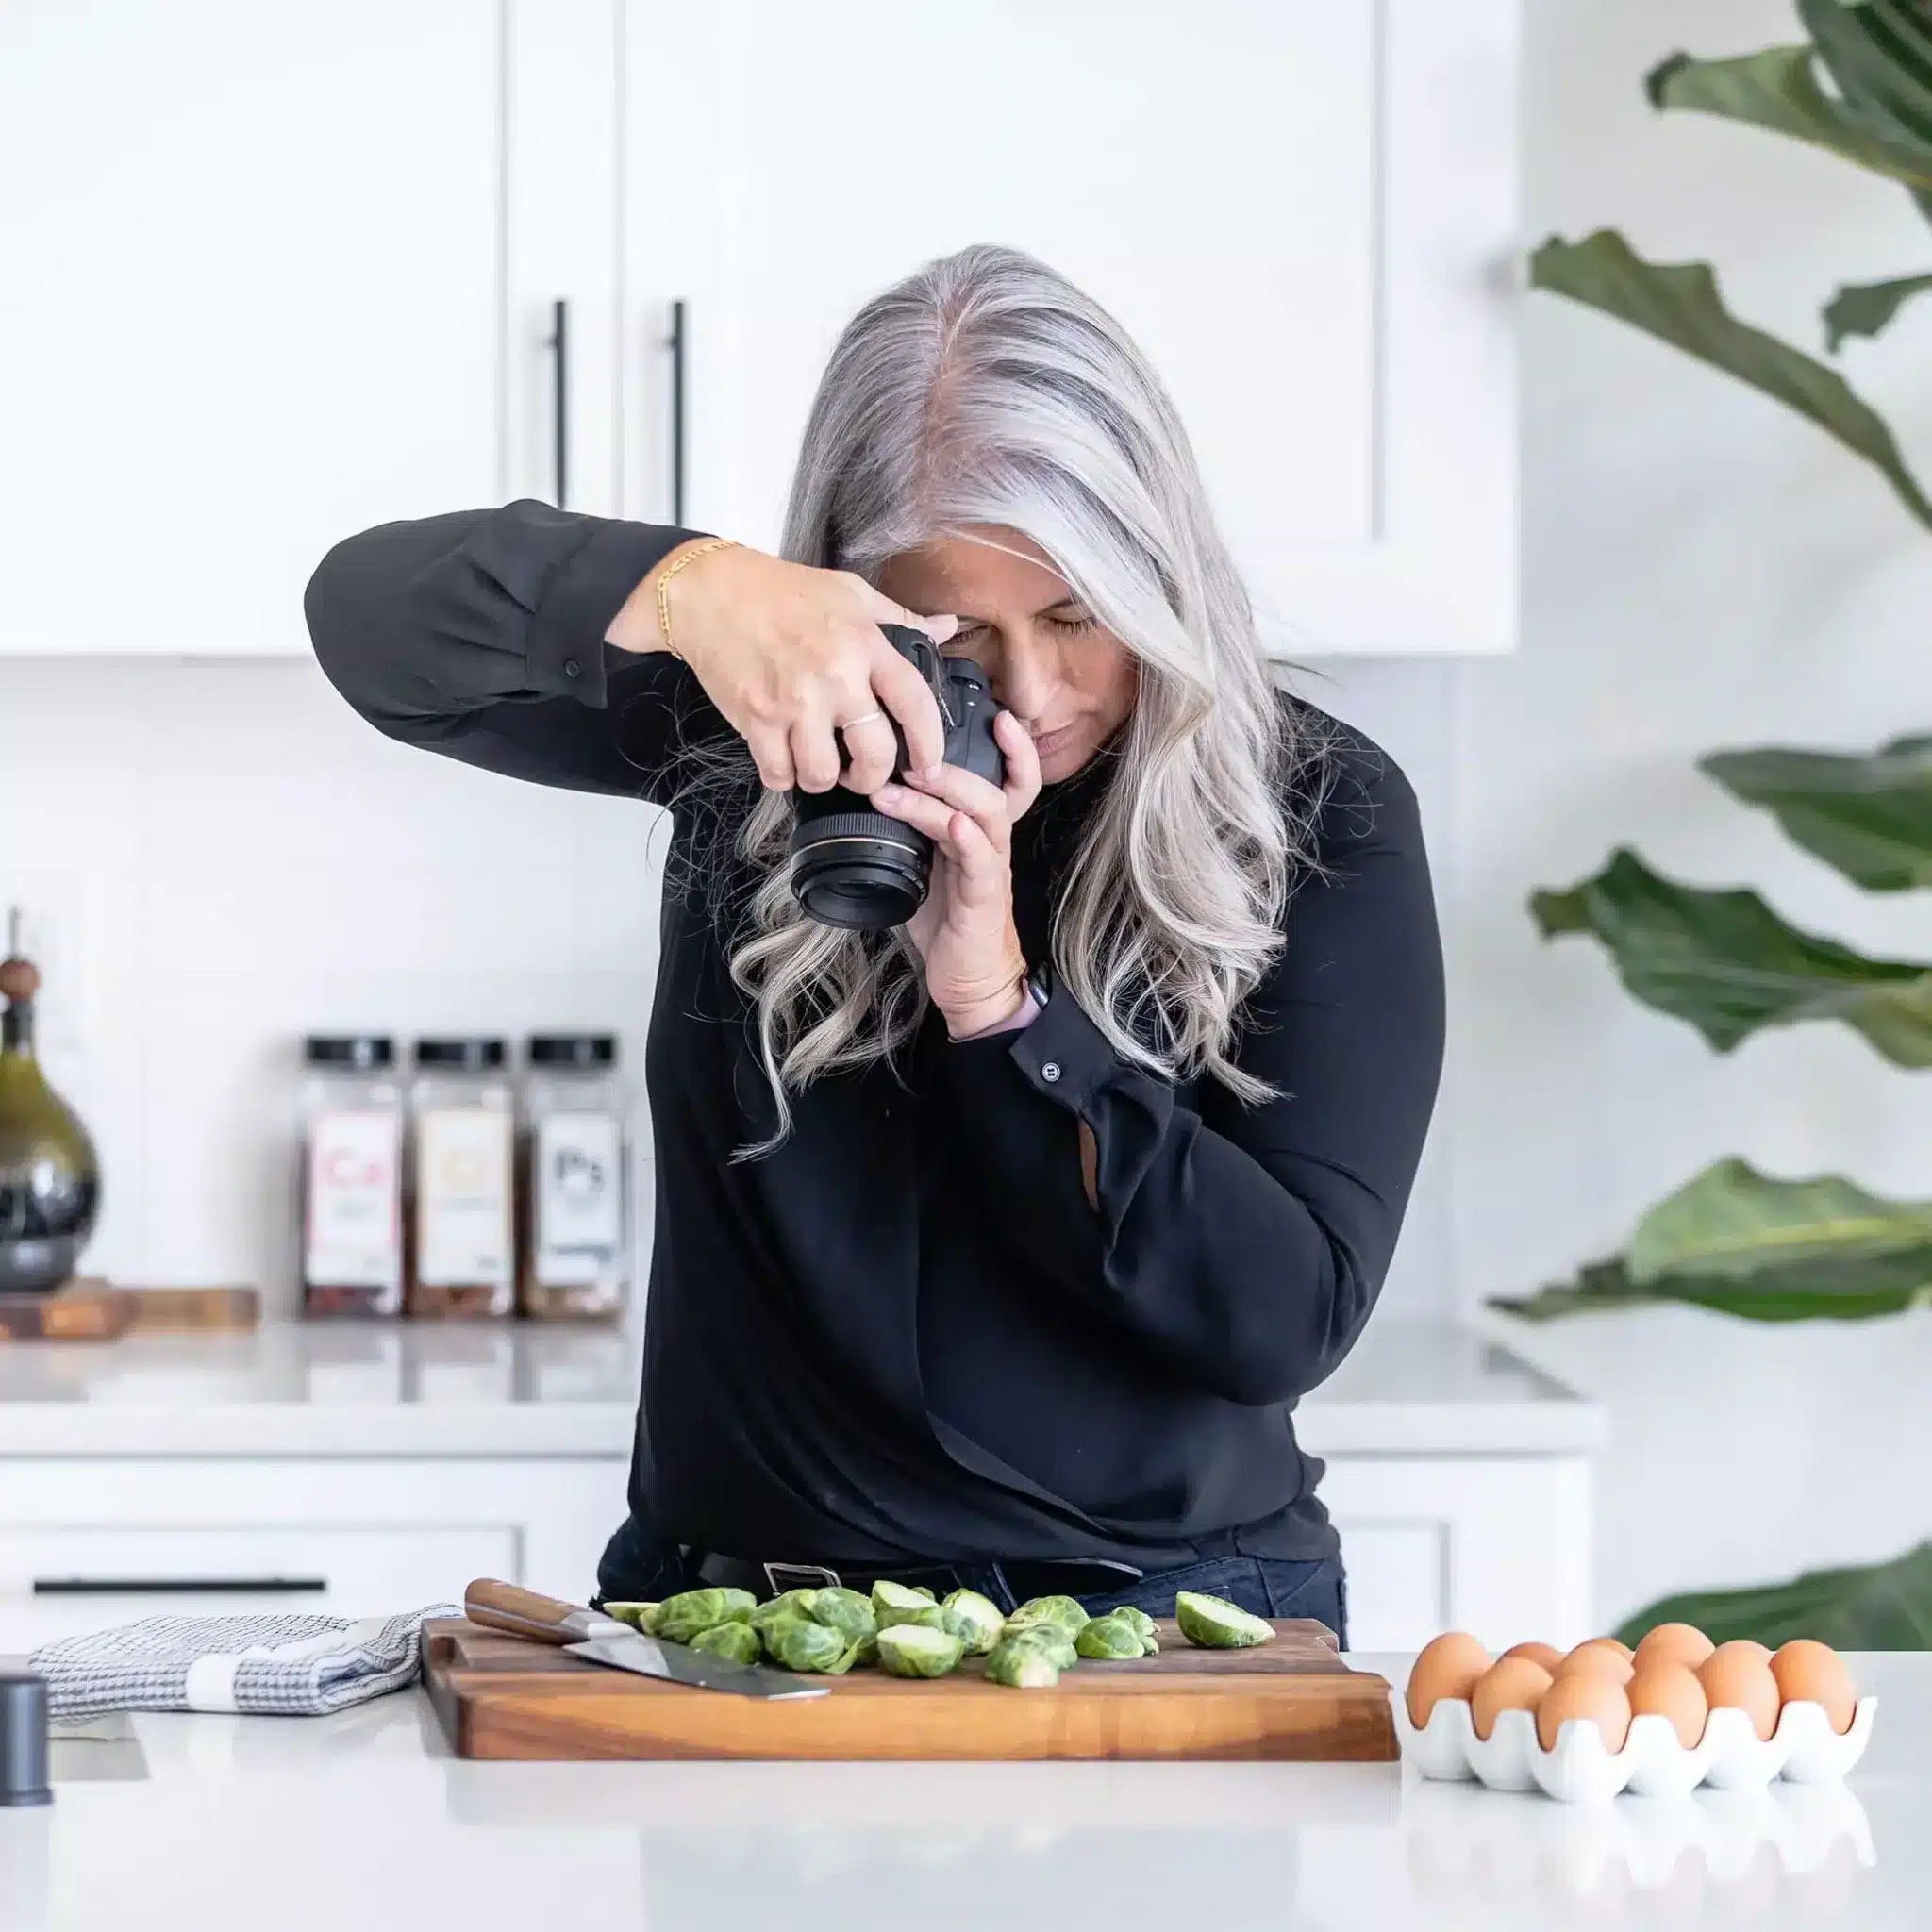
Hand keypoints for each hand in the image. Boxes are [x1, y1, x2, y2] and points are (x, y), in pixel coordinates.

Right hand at [605, 540, 954, 792]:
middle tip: (865, 773)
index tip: (929, 765)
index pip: (914, 703)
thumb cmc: (782, 590)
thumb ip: (901, 617)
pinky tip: (785, 760)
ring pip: (823, 774)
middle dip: (874, 776)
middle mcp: (834, 677)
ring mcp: (793, 702)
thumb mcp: (850, 593)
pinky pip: (778, 774)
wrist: (710, 593)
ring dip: (824, 779)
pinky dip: (783, 776)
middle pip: (874, 753)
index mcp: (865, 644)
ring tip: (820, 764)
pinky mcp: (755, 719)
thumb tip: (947, 628)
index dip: (930, 743)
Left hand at [870, 711, 1043, 1034]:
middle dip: (957, 762)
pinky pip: (980, 858)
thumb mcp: (923, 866)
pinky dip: (964, 836)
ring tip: (905, 785)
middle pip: (997, 787)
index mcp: (979, 833)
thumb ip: (907, 832)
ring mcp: (991, 868)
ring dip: (945, 794)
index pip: (1007, 780)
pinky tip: (950, 824)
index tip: (992, 713)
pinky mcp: (984, 896)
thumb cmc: (948, 924)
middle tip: (912, 750)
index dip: (1010, 747)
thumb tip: (863, 800)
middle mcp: (992, 843)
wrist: (971, 981)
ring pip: (986, 814)